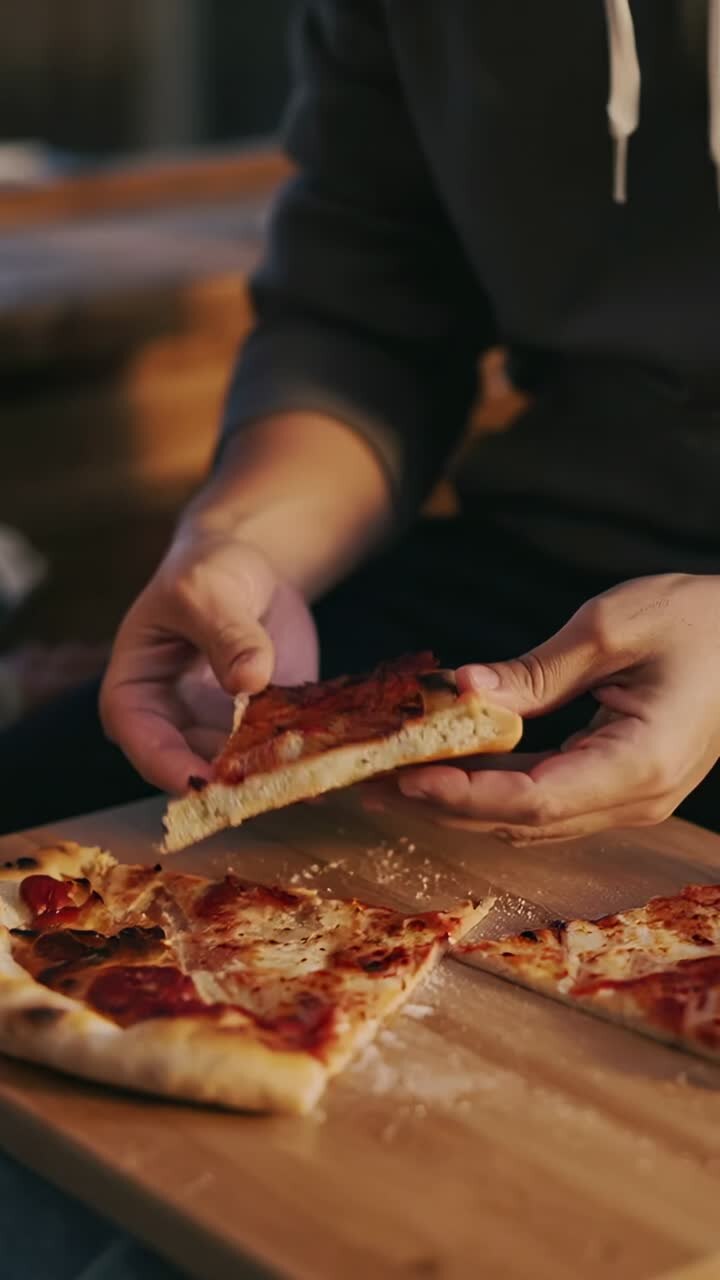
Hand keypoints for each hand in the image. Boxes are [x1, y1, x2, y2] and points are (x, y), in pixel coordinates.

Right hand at [100, 531, 317, 793]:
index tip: (207, 782)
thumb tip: (249, 679)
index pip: (144, 743)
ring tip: (305, 771)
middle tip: (268, 784)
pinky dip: (300, 759)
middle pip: (195, 769)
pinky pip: (277, 755)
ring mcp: (218, 734)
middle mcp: (172, 727)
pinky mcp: (260, 731)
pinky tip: (328, 758)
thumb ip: (227, 634)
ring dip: (271, 776)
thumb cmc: (206, 573)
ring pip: (240, 772)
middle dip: (231, 782)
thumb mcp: (207, 592)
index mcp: (134, 696)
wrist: (249, 569)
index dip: (171, 769)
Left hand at [399, 574, 719, 841]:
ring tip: (398, 779)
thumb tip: (462, 690)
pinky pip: (548, 799)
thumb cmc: (700, 621)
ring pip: (532, 818)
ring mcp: (632, 798)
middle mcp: (636, 798)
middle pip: (524, 820)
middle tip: (377, 783)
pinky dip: (496, 787)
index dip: (464, 793)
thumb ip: (535, 670)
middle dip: (446, 804)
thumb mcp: (612, 627)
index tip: (408, 775)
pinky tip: (452, 769)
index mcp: (640, 762)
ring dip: (464, 801)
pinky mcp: (622, 784)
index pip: (535, 799)